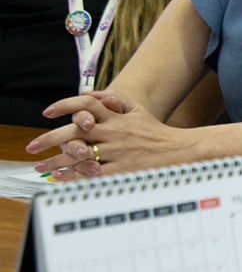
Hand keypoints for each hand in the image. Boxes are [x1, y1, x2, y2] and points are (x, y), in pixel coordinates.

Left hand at [28, 91, 191, 178]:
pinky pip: (91, 173)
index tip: (48, 112)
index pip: (87, 104)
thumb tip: (93, 94)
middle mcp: (114, 133)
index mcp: (117, 117)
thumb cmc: (156, 132)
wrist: (180, 151)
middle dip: (49, 139)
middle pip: (75, 132)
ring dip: (56, 161)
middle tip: (31, 146)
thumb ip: (115, 101)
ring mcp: (117, 153)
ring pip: (79, 155)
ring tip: (41, 166)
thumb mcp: (138, 110)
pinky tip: (61, 177)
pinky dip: (74, 176)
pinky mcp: (121, 170)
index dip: (65, 105)